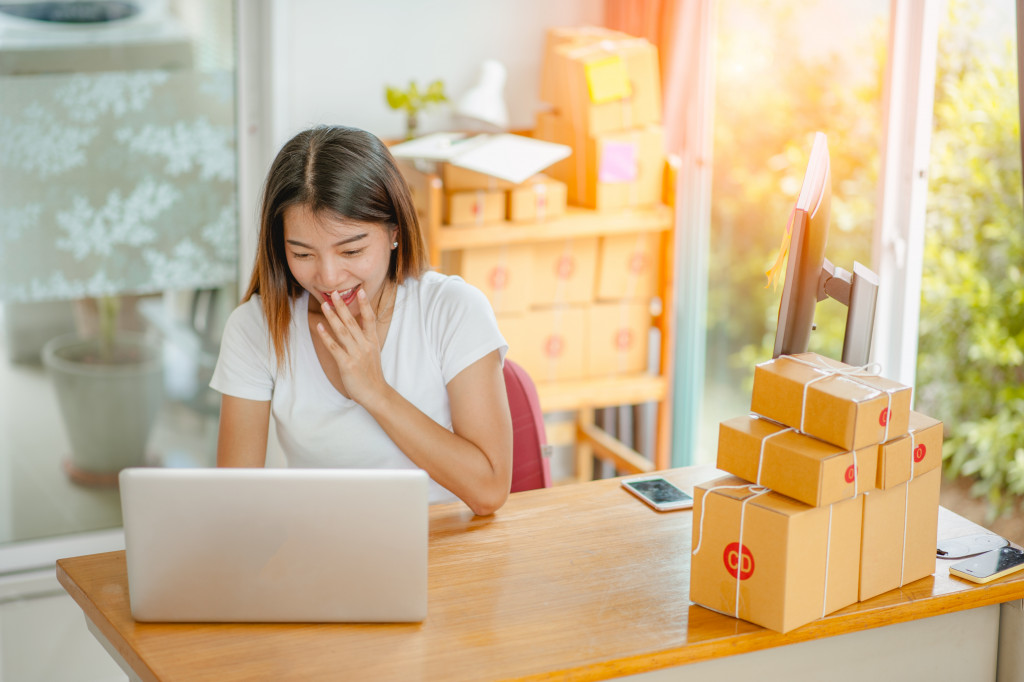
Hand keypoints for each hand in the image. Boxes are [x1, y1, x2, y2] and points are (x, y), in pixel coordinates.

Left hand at [316, 289, 389, 407]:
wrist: (375, 393)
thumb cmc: (372, 374)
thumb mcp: (373, 352)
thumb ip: (365, 339)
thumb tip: (356, 325)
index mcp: (372, 341)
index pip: (370, 318)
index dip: (365, 304)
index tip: (360, 291)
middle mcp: (365, 345)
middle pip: (352, 321)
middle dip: (343, 306)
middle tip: (335, 293)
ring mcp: (357, 354)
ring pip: (342, 331)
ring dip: (332, 317)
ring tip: (325, 305)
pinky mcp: (347, 364)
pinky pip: (335, 347)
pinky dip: (326, 336)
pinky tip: (319, 327)